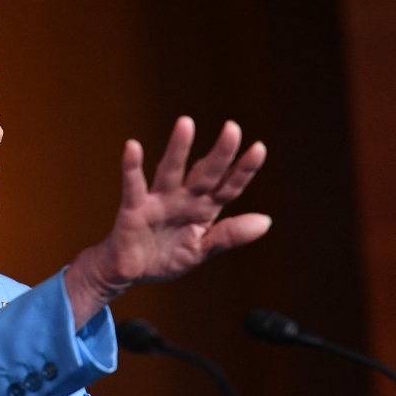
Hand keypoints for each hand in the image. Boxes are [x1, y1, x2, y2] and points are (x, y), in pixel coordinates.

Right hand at [64, 116, 269, 329]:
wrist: (130, 272)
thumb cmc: (165, 256)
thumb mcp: (200, 250)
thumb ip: (229, 235)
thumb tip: (266, 221)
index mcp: (203, 210)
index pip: (228, 187)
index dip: (243, 170)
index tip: (259, 148)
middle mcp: (183, 199)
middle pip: (205, 174)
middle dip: (219, 154)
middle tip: (232, 128)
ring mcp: (158, 201)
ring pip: (170, 171)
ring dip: (178, 149)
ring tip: (186, 123)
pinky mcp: (134, 208)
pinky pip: (133, 185)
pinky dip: (132, 167)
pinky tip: (133, 146)